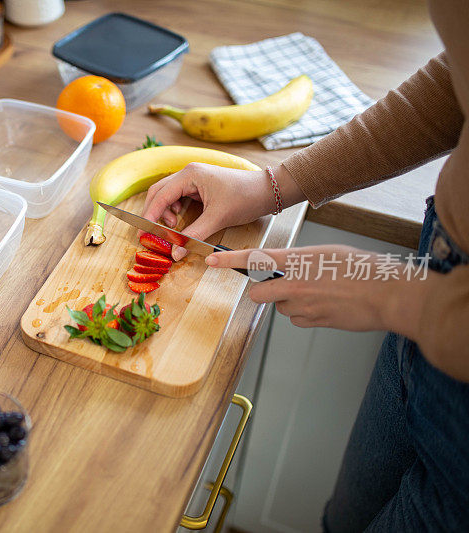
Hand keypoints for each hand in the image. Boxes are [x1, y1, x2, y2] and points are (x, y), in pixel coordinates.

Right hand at [141, 163, 304, 259]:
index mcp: (190, 175)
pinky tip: (179, 219)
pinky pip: (178, 196)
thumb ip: (193, 235)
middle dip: (152, 213)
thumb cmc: (245, 198)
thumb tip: (175, 253)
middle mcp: (188, 173)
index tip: (143, 232)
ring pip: (166, 194)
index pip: (160, 195)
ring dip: (164, 211)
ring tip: (171, 226)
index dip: (149, 215)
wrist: (268, 191)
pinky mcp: (199, 185)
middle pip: (158, 192)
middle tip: (150, 232)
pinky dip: (173, 209)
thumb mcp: (217, 219)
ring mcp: (193, 178)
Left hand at [205, 245, 427, 334]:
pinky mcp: (313, 321)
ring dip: (292, 302)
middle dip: (265, 292)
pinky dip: (307, 315)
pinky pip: (297, 319)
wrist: (388, 294)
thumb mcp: (327, 253)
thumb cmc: (364, 269)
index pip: (255, 258)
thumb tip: (285, 268)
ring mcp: (303, 304)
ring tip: (322, 294)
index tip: (212, 261)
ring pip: (281, 307)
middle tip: (286, 286)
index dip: (230, 260)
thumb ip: (300, 260)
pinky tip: (327, 306)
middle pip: (259, 293)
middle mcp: (296, 282)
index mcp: (299, 259)